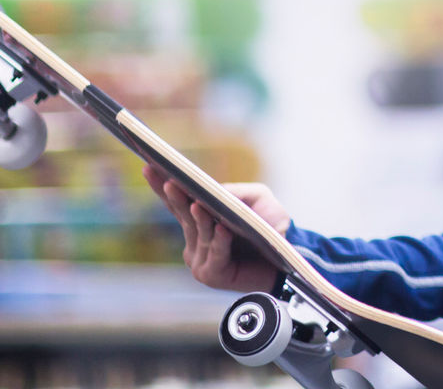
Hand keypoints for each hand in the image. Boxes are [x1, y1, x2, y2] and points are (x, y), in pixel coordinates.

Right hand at [143, 164, 291, 292]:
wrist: (291, 255)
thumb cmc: (271, 225)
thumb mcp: (257, 199)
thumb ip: (236, 192)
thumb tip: (213, 189)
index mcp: (200, 222)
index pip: (178, 203)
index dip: (163, 186)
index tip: (150, 167)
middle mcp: (195, 241)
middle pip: (185, 216)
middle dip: (176, 198)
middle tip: (170, 182)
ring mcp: (200, 260)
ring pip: (201, 235)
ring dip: (200, 220)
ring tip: (197, 204)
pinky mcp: (213, 276)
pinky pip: (216, 256)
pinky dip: (220, 242)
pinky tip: (222, 230)